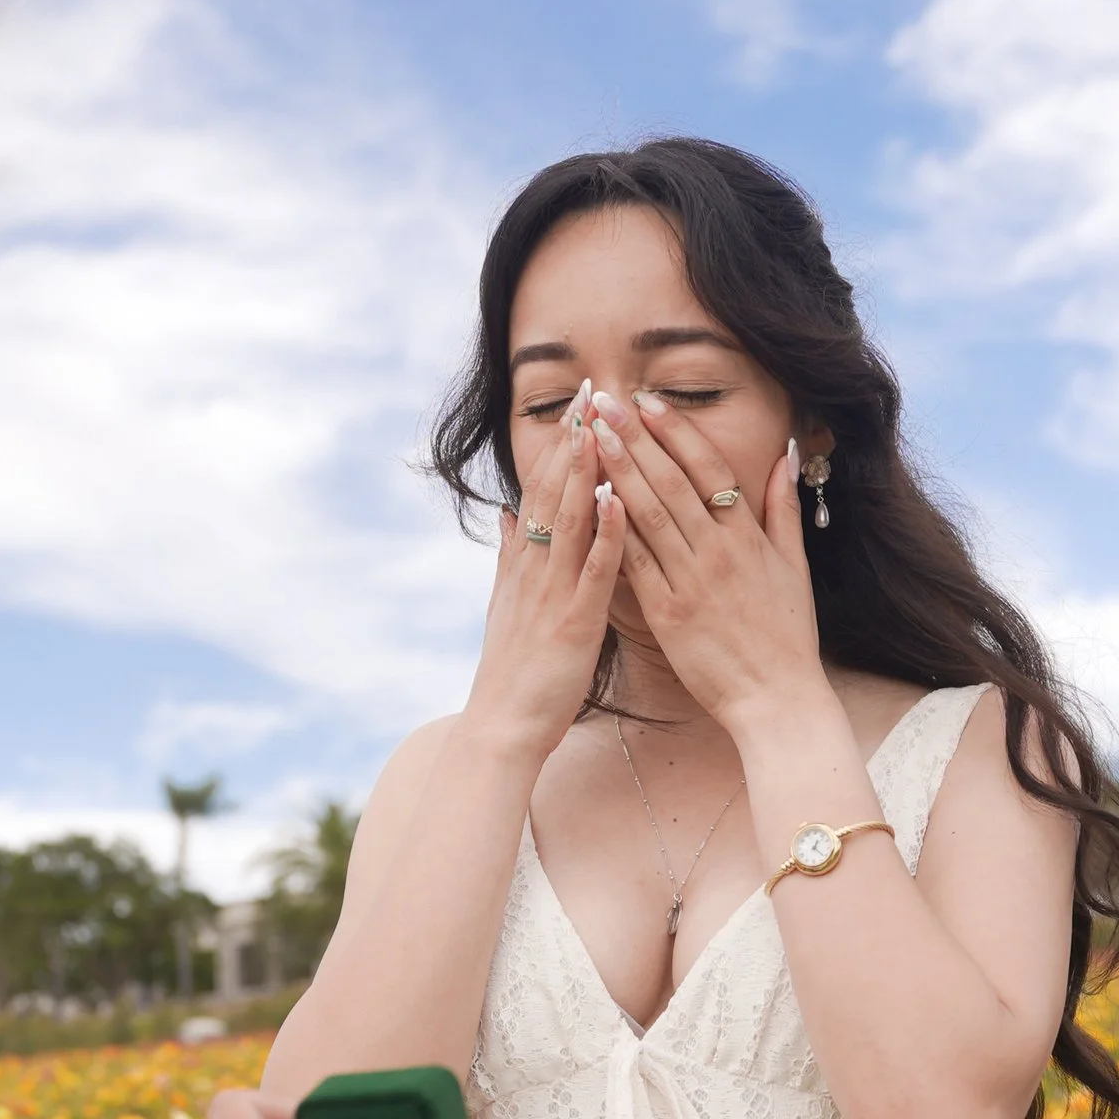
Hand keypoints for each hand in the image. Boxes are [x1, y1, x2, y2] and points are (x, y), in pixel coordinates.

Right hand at [461, 402, 628, 756]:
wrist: (500, 729)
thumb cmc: (514, 672)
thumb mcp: (505, 604)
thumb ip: (508, 555)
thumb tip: (505, 512)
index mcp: (524, 563)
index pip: (542, 490)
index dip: (559, 445)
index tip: (576, 402)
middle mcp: (534, 569)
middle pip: (553, 492)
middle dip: (572, 439)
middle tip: (591, 388)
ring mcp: (552, 593)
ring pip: (570, 520)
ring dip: (587, 470)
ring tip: (602, 423)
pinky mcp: (573, 623)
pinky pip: (593, 571)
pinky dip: (605, 533)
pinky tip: (618, 499)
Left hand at [586, 395, 824, 729]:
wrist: (776, 699)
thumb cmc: (786, 635)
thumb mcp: (795, 568)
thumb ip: (784, 510)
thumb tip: (783, 458)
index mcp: (748, 538)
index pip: (709, 469)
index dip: (676, 432)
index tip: (649, 401)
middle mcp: (718, 552)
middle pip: (671, 482)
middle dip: (636, 438)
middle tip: (605, 402)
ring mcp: (690, 582)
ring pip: (648, 515)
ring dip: (617, 471)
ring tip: (591, 436)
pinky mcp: (666, 615)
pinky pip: (634, 564)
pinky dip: (613, 530)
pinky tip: (589, 501)